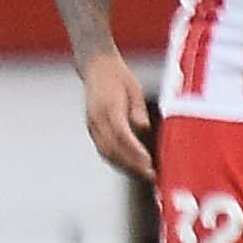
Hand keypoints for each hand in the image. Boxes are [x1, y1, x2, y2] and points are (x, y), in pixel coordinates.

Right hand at [79, 50, 157, 181]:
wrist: (95, 67)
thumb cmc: (118, 76)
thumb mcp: (134, 89)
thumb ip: (137, 110)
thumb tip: (144, 128)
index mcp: (108, 107)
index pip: (121, 135)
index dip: (135, 152)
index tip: (149, 163)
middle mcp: (97, 119)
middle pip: (113, 150)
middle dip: (132, 165)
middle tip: (151, 175)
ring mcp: (92, 126)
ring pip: (106, 153)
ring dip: (125, 167)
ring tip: (143, 175)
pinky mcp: (92, 130)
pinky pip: (103, 150)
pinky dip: (116, 161)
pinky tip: (130, 167)